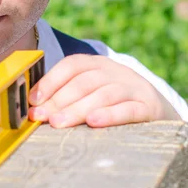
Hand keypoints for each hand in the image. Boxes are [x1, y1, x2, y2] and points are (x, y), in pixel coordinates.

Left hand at [28, 55, 180, 127]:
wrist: (155, 108)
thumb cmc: (111, 101)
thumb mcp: (90, 90)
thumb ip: (65, 95)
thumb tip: (33, 108)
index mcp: (96, 64)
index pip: (71, 65)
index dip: (50, 81)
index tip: (33, 100)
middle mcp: (114, 71)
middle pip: (83, 82)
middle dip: (58, 100)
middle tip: (42, 117)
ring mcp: (132, 87)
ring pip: (103, 95)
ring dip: (77, 109)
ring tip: (58, 123)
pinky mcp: (147, 107)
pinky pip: (128, 109)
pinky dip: (109, 115)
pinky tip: (93, 122)